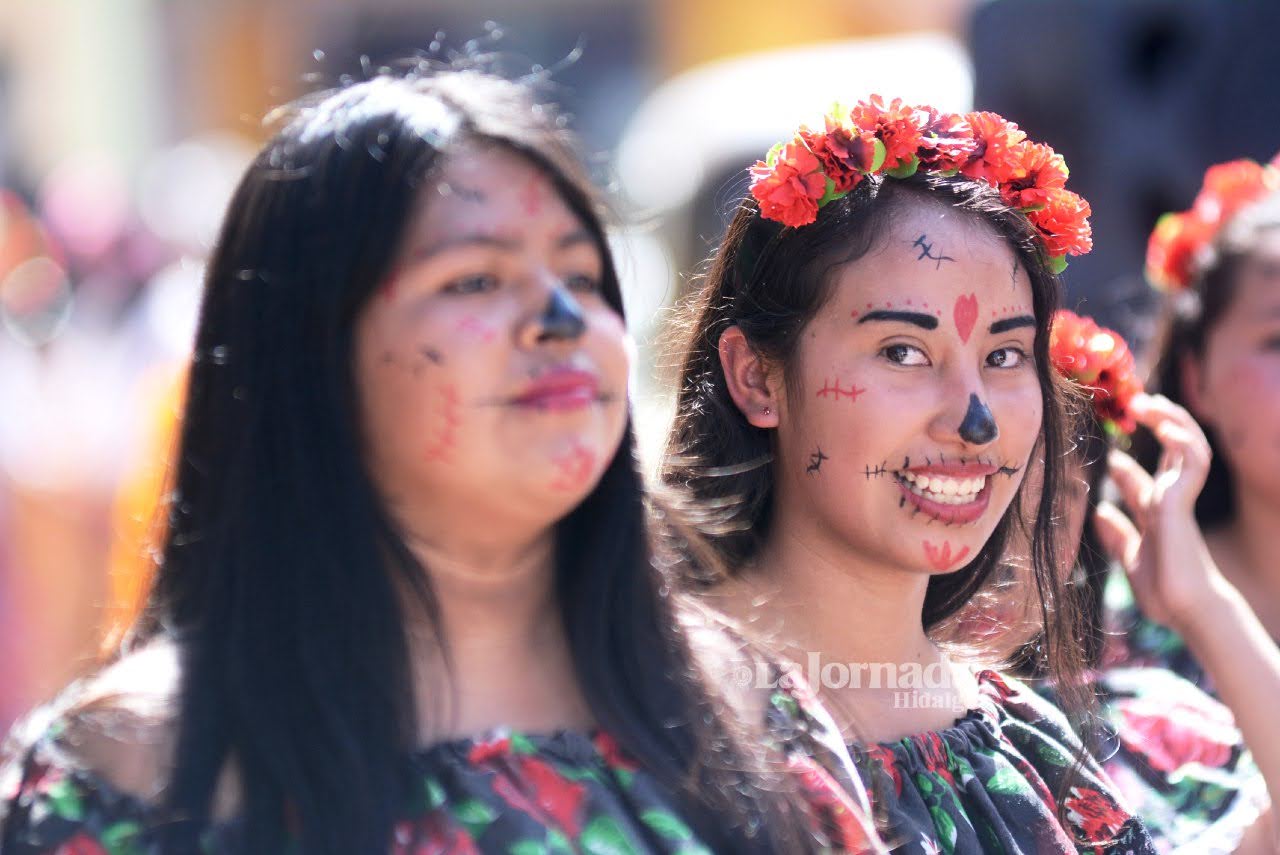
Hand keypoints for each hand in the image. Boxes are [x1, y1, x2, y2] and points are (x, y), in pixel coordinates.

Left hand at [1092, 394, 1225, 632]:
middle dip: (1160, 425)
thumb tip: (1100, 513)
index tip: (1108, 457)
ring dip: (1172, 422)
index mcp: (1160, 517)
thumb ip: (1119, 536)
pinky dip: (1181, 441)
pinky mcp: (1182, 504)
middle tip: (1136, 405)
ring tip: (1149, 403)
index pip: (1148, 481)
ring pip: (1188, 448)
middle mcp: (1172, 503)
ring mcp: (1179, 501)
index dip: (1127, 468)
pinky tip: (1165, 428)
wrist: (1187, 612)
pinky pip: (1192, 463)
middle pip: (1174, 453)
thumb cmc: (1167, 594)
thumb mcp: (1133, 560)